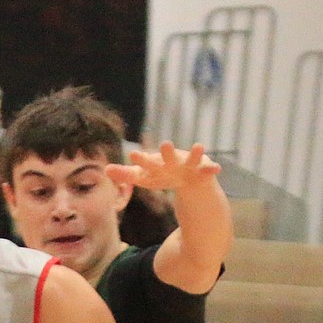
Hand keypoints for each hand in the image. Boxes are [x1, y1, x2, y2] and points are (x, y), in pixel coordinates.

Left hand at [105, 141, 220, 194]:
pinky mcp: (202, 170)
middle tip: (165, 144)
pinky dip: (212, 168)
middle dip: (167, 153)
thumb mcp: (144, 177)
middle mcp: (172, 161)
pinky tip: (217, 168)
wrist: (187, 178)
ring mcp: (188, 164)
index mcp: (157, 164)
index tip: (133, 155)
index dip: (141, 160)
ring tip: (199, 146)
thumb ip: (126, 174)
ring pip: (192, 159)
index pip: (146, 163)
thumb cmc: (162, 174)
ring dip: (195, 153)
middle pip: (168, 158)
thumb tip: (106, 169)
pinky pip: (208, 170)